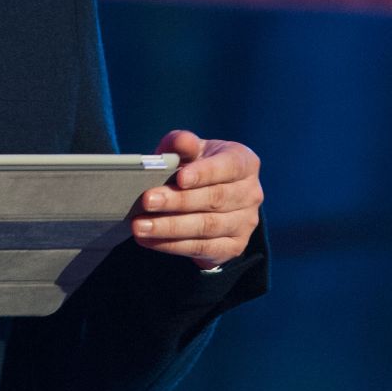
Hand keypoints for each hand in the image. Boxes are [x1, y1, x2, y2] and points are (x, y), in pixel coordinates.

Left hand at [132, 130, 263, 269]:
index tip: (180, 179)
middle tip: (147, 201)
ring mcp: (245, 223)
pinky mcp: (233, 247)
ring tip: (140, 226)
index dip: (204, 173)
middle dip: (178, 201)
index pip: (228, 167)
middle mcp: (251, 193)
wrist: (208, 200)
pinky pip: (202, 248)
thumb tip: (182, 142)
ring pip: (206, 227)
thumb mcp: (191, 151)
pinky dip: (172, 245)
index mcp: (245, 163)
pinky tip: (149, 240)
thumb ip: (184, 143)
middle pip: (215, 199)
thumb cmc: (196, 168)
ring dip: (170, 227)